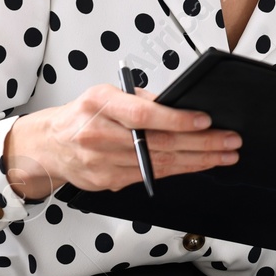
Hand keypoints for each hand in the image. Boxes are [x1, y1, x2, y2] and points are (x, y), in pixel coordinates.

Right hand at [5, 85, 240, 198]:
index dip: (176, 120)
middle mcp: (99, 134)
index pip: (143, 115)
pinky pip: (152, 176)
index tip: (205, 120)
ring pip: (159, 163)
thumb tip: (179, 104)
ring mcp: (103, 162)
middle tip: (229, 140)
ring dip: (198, 160)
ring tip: (225, 154)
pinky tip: (200, 165)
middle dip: (201, 143)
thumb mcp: (104, 94)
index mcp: (98, 105)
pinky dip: (180, 170)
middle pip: (158, 142)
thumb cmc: (81, 116)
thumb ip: (139, 100)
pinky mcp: (108, 181)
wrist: (46, 146)